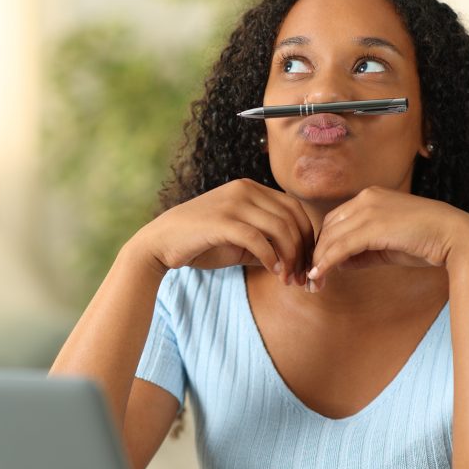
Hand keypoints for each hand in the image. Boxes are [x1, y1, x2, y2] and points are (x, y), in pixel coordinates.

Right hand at [131, 179, 315, 285]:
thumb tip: (296, 260)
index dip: (307, 236)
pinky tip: (274, 272)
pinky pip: (258, 239)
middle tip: (301, 276)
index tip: (306, 263)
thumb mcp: (239, 240)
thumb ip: (266, 242)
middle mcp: (245, 189)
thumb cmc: (201, 242)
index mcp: (251, 189)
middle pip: (292, 218)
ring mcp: (233, 203)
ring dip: (290, 257)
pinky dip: (271, 258)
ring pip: (280, 228)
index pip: (294, 208)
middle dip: (302, 250)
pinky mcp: (222, 221)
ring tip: (288, 279)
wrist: (161, 242)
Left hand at [306, 187, 468, 289]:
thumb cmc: (426, 241)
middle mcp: (366, 198)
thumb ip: (363, 250)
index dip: (324, 243)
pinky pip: (341, 246)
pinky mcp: (373, 226)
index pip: (336, 220)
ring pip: (331, 237)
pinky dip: (326, 262)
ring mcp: (369, 209)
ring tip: (313, 282)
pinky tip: (320, 275)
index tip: (318, 265)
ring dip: (318, 261)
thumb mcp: (388, 245)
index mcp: (370, 197)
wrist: (455, 237)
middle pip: (328, 227)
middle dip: (316, 253)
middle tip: (309, 277)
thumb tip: (340, 262)